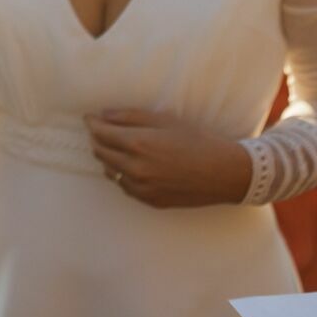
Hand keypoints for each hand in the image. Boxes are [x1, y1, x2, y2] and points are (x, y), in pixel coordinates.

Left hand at [85, 109, 252, 207]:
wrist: (226, 173)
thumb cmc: (199, 141)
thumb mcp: (165, 120)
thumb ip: (130, 117)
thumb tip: (103, 115)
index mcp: (138, 145)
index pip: (100, 133)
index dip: (92, 123)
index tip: (90, 117)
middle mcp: (135, 169)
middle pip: (101, 152)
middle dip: (98, 139)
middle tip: (103, 130)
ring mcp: (141, 188)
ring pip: (110, 171)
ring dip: (109, 158)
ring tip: (119, 147)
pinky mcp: (149, 201)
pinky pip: (124, 186)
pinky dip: (123, 174)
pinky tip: (134, 165)